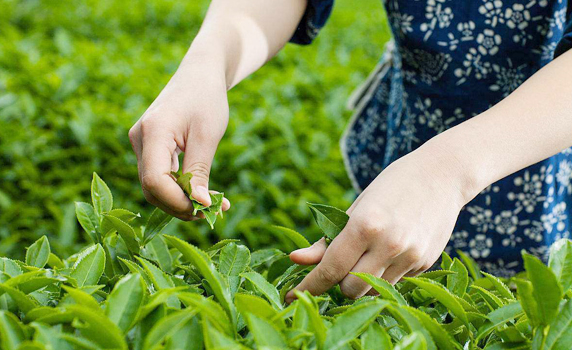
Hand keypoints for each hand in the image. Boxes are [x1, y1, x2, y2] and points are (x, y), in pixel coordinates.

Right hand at [129, 57, 229, 220]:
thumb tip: (199, 204)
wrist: (200, 75)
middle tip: (213, 211)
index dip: (178, 201)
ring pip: (155, 185)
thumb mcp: (207, 136)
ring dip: (182, 199)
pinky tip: (202, 193)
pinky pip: (160, 175)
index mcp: (153, 132)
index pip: (155, 181)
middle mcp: (140, 139)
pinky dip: (179, 188)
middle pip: (152, 188)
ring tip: (213, 204)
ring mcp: (141, 143)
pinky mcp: (148, 147)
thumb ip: (199, 171)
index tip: (207, 208)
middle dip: (180, 205)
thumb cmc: (207, 99)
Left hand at [286, 144, 470, 301]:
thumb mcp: (355, 208)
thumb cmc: (390, 187)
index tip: (291, 296)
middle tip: (341, 264)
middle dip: (339, 283)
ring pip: (373, 291)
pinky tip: (392, 249)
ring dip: (362, 281)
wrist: (442, 175)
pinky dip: (384, 274)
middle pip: (350, 289)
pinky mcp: (425, 263)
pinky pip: (394, 282)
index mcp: (364, 225)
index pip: (330, 268)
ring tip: (368, 254)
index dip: (309, 286)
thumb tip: (294, 259)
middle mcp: (389, 244)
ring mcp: (410, 256)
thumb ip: (327, 240)